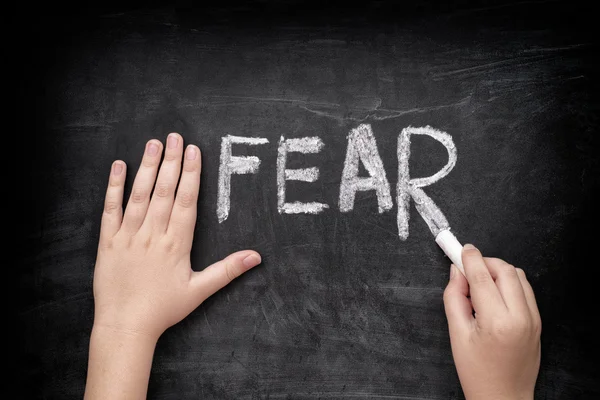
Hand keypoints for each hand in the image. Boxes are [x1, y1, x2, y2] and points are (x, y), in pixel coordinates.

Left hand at [93, 133, 260, 339]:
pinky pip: (110, 209)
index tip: (194, 152)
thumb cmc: (163, 309)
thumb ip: (227, 270)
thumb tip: (255, 257)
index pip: (187, 202)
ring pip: (139, 195)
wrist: (126, 325)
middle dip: (172, 162)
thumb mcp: (200, 291)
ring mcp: (128, 236)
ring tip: (154, 144)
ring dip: (148, 168)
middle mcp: (153, 235)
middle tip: (176, 137)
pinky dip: (114, 187)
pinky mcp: (108, 241)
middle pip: (165, 192)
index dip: (191, 175)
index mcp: (176, 244)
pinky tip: (120, 166)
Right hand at [443, 244, 540, 399]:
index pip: (482, 276)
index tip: (460, 249)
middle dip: (485, 262)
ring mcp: (533, 319)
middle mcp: (520, 317)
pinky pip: (525, 289)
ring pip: (518, 276)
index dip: (470, 258)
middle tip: (467, 269)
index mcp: (497, 322)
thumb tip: (456, 272)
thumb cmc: (477, 372)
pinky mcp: (538, 321)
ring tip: (480, 284)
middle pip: (505, 270)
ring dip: (498, 271)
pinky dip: (509, 283)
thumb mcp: (456, 334)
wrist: (503, 397)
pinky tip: (494, 294)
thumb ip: (454, 298)